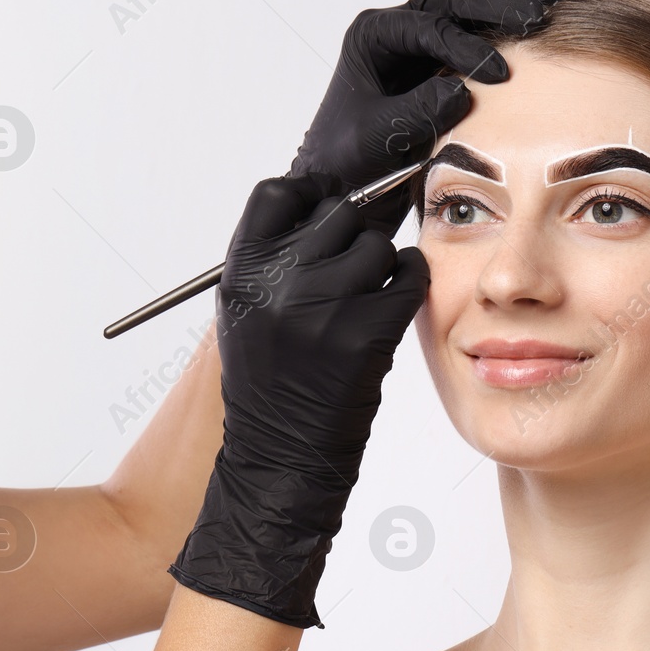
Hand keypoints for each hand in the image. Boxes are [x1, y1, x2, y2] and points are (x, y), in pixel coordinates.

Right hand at [168, 171, 428, 627]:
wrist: (278, 457)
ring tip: (368, 298)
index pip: (279, 193)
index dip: (309, 198)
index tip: (324, 213)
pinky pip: (406, 278)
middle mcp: (277, 282)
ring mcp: (323, 307)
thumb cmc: (268, 386)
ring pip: (376, 245)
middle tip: (353, 268)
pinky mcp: (366, 333)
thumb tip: (328, 208)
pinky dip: (408, 285)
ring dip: (382, 265)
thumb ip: (275, 261)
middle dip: (352, 235)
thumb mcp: (248, 313)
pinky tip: (393, 306)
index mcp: (241, 273)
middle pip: (337, 213)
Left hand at [287, 0, 568, 234]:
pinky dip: (514, 25)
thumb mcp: (378, 135)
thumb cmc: (348, 157)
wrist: (347, 181)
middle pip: (454, 2)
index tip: (498, 73)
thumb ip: (416, 110)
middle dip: (498, 4)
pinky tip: (549, 15)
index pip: (427, 28)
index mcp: (373, 36)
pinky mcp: (448, 60)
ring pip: (473, 10)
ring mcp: (426, 41)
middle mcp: (400, 29)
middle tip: (538, 12)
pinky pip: (484, 34)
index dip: (464, 47)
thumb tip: (461, 91)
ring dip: (513, 1)